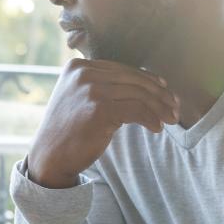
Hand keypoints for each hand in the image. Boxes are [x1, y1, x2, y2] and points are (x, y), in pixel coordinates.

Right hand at [28, 59, 180, 187]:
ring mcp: (90, 90)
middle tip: (174, 107)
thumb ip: (103, 86)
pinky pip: (136, 110)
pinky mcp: (100, 109)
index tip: (165, 90)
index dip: (148, 79)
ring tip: (171, 119)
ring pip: (138, 95)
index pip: (122, 69)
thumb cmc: (69, 131)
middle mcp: (83, 74)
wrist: (49, 157)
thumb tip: (148, 84)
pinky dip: (151, 119)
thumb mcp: (79, 98)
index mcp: (78, 67)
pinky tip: (157, 128)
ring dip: (159, 108)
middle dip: (159, 94)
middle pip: (133, 80)